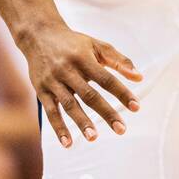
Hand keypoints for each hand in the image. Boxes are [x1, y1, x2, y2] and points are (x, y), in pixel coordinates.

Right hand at [18, 22, 141, 146]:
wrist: (38, 35)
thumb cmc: (73, 43)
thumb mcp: (96, 45)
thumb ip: (119, 60)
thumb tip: (139, 77)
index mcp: (84, 58)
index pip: (106, 78)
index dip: (122, 93)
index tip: (136, 107)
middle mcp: (68, 70)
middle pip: (89, 95)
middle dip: (106, 112)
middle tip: (121, 129)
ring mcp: (53, 81)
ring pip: (69, 105)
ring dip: (81, 122)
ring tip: (94, 138)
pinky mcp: (41, 91)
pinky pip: (50, 112)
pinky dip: (58, 128)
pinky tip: (68, 143)